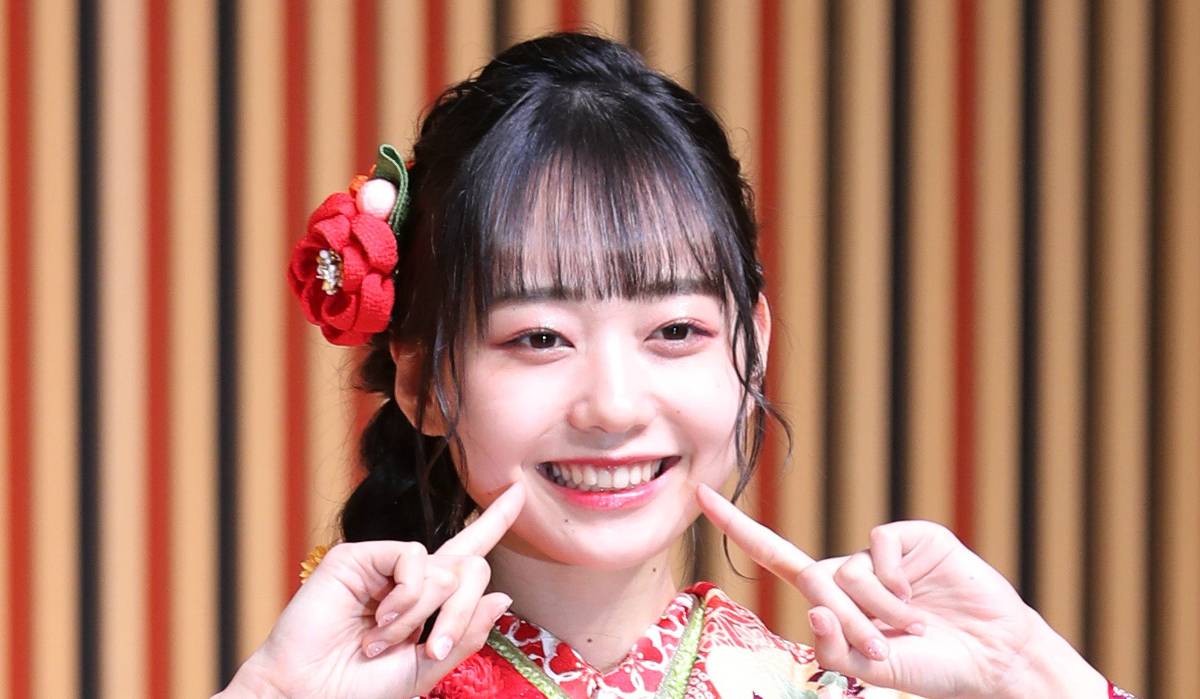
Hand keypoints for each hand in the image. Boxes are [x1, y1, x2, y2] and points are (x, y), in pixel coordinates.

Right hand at [219, 482, 524, 698]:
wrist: (310, 694)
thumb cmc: (361, 688)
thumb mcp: (427, 667)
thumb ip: (466, 634)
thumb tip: (501, 595)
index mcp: (426, 601)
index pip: (468, 555)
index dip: (494, 521)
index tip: (517, 492)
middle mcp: (408, 577)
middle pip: (470, 568)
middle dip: (461, 613)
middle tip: (431, 648)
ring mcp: (383, 564)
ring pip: (445, 568)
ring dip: (422, 614)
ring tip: (383, 640)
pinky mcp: (359, 555)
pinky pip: (414, 558)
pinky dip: (407, 595)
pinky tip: (379, 618)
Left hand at [696, 484, 1104, 698]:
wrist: (991, 657)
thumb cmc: (931, 666)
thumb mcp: (873, 669)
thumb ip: (835, 647)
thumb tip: (815, 606)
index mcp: (834, 596)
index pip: (776, 555)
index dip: (738, 527)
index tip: (700, 495)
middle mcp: (851, 568)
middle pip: (816, 580)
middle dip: (847, 622)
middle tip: (886, 647)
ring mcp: (882, 553)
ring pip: (848, 570)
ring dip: (877, 609)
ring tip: (914, 627)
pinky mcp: (912, 538)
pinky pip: (878, 546)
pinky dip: (893, 579)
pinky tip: (919, 597)